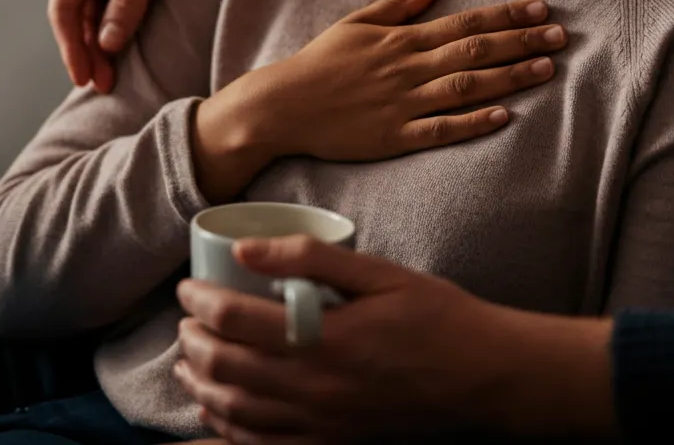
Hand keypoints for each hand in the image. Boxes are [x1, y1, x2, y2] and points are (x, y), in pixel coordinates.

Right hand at [48, 0, 299, 91]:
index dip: (71, 46)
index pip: (63, 6)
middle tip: (103, 87)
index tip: (83, 78)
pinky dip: (117, 24)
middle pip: (76, 12)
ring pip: (94, 9)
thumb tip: (108, 44)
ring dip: (102, 41)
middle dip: (87, 50)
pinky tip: (125, 47)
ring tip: (113, 77)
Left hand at [174, 237, 616, 443]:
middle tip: (184, 320)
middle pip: (227, 369)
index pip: (236, 321)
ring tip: (187, 364)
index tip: (188, 288)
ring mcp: (323, 427)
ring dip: (202, 387)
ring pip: (237, 413)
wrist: (489, 382)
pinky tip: (219, 412)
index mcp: (324, 340)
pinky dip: (230, 430)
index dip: (201, 302)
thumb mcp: (379, 274)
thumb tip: (246, 247)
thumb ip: (310, 258)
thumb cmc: (438, 319)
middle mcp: (315, 390)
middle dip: (193, 343)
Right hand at [192, 0, 566, 200]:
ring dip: (509, 77)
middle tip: (561, 35)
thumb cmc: (321, 62)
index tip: (540, 9)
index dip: (506, 16)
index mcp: (401, 39)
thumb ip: (400, 3)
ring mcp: (403, 103)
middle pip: (474, 51)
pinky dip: (473, 123)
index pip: (464, 22)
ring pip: (466, 87)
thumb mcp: (357, 22)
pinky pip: (441, 129)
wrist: (285, 105)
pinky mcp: (395, 136)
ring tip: (547, 69)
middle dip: (521, 42)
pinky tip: (504, 116)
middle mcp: (408, 68)